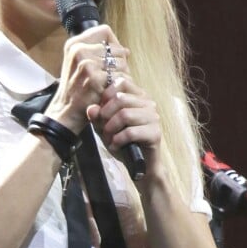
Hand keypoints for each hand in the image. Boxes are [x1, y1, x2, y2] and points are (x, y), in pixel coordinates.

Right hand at [45, 25, 128, 133]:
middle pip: (116, 48)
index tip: (112, 57)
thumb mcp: (78, 63)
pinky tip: (110, 92)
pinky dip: (119, 86)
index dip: (113, 44)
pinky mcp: (94, 78)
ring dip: (121, 75)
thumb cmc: (75, 89)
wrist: (65, 111)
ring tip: (110, 85)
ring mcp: (86, 63)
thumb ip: (97, 52)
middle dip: (119, 63)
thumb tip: (125, 50)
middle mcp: (78, 50)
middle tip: (111, 77)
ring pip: (121, 62)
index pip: (104, 31)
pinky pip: (120, 77)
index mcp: (74, 44)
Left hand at [86, 50, 163, 180]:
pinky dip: (118, 140)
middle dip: (106, 115)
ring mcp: (153, 117)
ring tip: (109, 138)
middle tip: (103, 128)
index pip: (121, 82)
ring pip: (125, 114)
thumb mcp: (104, 127)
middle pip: (120, 98)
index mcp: (137, 96)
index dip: (105, 95)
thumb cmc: (122, 141)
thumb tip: (91, 108)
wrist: (139, 165)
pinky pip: (131, 132)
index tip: (101, 111)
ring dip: (111, 129)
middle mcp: (148, 103)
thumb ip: (97, 116)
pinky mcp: (155, 133)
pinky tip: (115, 146)